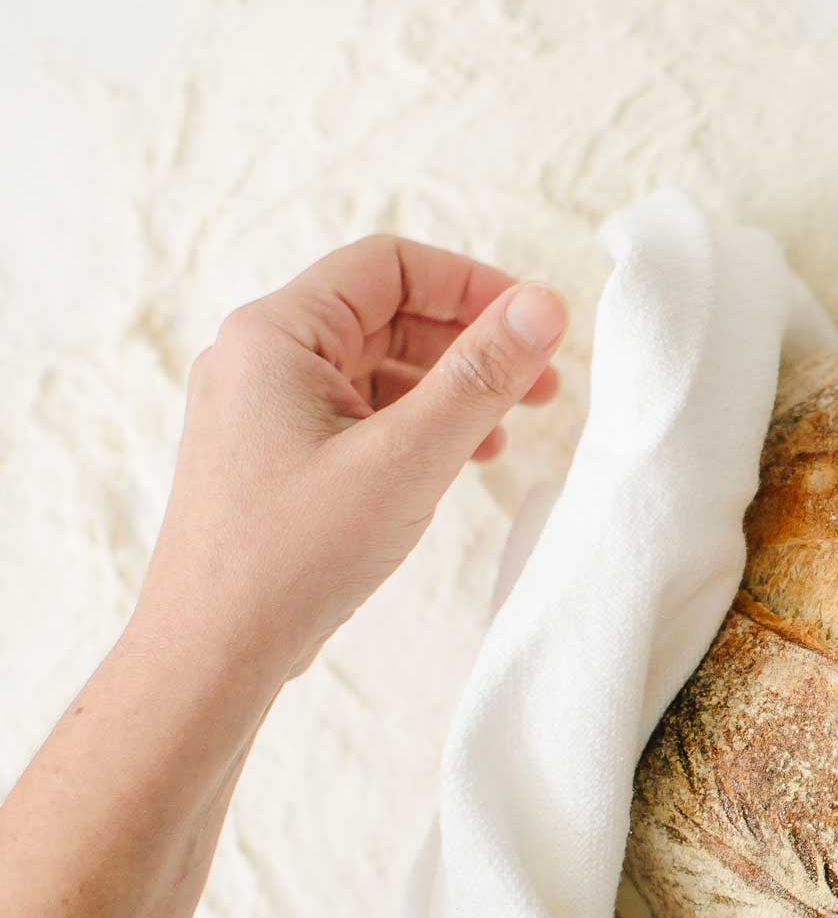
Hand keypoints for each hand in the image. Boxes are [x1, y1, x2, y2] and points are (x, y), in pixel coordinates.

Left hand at [134, 235, 566, 684]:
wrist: (213, 651)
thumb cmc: (294, 554)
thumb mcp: (408, 457)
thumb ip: (481, 376)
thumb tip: (544, 307)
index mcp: (276, 335)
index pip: (390, 266)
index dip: (473, 286)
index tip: (537, 326)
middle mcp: (260, 358)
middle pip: (386, 315)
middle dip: (470, 344)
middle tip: (542, 385)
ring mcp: (262, 409)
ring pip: (376, 368)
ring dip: (448, 390)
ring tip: (505, 434)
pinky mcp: (274, 456)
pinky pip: (358, 414)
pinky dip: (414, 427)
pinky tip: (456, 463)